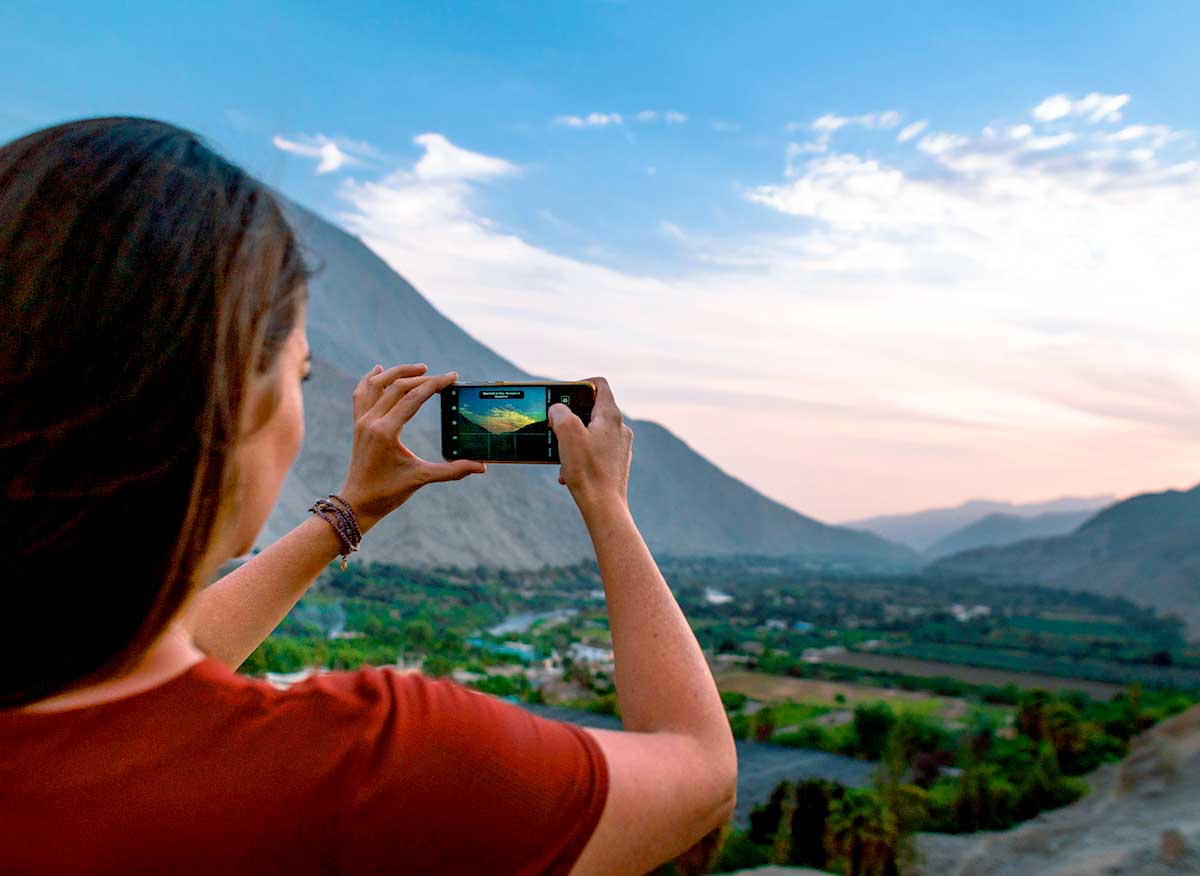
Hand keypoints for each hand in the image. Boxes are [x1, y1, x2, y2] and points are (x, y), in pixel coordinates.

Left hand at [338, 364, 484, 529]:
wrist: (358, 502)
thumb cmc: (388, 492)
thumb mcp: (421, 478)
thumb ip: (452, 471)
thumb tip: (481, 467)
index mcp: (386, 431)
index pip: (413, 398)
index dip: (435, 384)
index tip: (452, 377)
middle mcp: (371, 421)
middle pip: (397, 386)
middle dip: (422, 377)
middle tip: (442, 378)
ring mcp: (362, 421)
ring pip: (376, 384)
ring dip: (398, 372)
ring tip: (420, 368)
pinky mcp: (357, 424)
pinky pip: (361, 394)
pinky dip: (370, 379)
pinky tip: (378, 369)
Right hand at [547, 376, 632, 516]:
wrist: (604, 507)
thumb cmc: (587, 470)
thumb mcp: (567, 434)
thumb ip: (560, 413)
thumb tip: (557, 409)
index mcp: (611, 416)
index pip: (598, 385)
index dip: (579, 384)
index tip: (564, 395)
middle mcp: (620, 429)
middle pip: (592, 410)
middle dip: (571, 418)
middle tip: (555, 428)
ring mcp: (620, 447)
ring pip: (591, 434)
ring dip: (573, 442)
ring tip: (561, 456)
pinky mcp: (616, 464)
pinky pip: (595, 453)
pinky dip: (580, 458)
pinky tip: (567, 473)